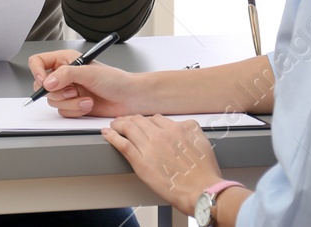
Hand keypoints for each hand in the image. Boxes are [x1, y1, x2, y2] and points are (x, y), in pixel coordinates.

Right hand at [28, 50, 151, 116]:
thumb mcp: (89, 72)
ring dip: (70, 103)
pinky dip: (75, 111)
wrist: (129, 98)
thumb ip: (66, 74)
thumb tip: (48, 82)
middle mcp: (64, 75)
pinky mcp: (73, 106)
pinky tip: (88, 105)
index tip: (45, 82)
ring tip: (86, 99)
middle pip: (42, 86)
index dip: (37, 72)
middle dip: (58, 93)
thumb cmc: (115, 80)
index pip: (38, 62)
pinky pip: (63, 112)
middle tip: (73, 91)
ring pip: (53, 101)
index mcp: (65, 60)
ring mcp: (68, 91)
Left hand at [104, 114, 231, 216]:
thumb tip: (184, 125)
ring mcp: (149, 147)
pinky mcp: (140, 162)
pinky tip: (107, 133)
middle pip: (140, 120)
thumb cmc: (203, 172)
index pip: (156, 118)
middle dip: (131, 119)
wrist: (200, 191)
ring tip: (114, 126)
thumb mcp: (201, 141)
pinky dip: (112, 136)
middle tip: (125, 122)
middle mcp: (160, 135)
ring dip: (119, 125)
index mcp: (175, 129)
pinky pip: (122, 144)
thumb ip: (190, 128)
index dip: (147, 121)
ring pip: (128, 128)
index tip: (143, 123)